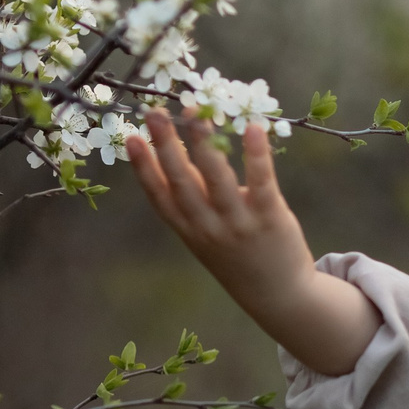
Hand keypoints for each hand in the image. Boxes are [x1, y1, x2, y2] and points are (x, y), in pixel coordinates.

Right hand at [123, 109, 381, 375]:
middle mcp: (208, 226)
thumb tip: (176, 153)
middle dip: (166, 146)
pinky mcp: (270, 218)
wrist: (277, 295)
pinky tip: (253, 128)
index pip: (159, 196)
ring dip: (203, 143)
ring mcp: (238, 223)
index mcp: (188, 229)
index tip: (131, 138)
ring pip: (217, 179)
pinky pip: (262, 182)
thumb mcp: (206, 234)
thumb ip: (193, 200)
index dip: (143, 168)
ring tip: (195, 112)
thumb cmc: (238, 257)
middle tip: (155, 112)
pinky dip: (256, 154)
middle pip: (182, 182)